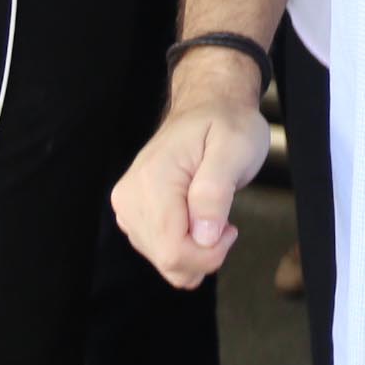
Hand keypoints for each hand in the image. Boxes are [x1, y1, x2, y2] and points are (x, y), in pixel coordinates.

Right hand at [112, 44, 274, 288]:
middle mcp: (131, 196)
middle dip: (204, 253)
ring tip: (211, 214)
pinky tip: (197, 221)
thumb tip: (203, 235)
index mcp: (153, 180)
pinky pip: (159, 251)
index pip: (173, 250)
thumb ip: (216, 191)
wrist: (209, 104)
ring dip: (195, 250)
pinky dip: (184, 247)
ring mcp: (128, 205)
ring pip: (163, 260)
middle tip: (224, 221)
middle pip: (166, 260)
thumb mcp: (235, 148)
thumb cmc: (226, 122)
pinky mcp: (133, 212)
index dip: (208, 253)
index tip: (229, 229)